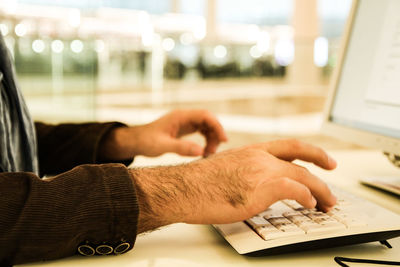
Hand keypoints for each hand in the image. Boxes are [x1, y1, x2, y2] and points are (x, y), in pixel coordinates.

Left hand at [99, 109, 226, 160]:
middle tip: (213, 152)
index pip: (205, 116)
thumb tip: (201, 151)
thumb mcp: (162, 146)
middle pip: (208, 121)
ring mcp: (185, 123)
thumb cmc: (146, 142)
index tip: (224, 140)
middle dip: (215, 135)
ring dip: (211, 139)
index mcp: (180, 116)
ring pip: (206, 127)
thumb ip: (181, 148)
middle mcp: (184, 117)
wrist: (135, 141)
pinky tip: (203, 152)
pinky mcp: (184, 129)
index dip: (217, 126)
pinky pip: (201, 132)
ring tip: (208, 154)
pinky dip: (205, 141)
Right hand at [131, 139, 336, 232]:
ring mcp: (261, 171)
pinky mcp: (261, 188)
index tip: (324, 159)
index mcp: (251, 151)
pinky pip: (296, 190)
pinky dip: (308, 198)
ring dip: (321, 192)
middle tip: (332, 183)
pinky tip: (309, 205)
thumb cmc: (198, 183)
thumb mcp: (226, 169)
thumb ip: (246, 172)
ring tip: (326, 203)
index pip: (290, 145)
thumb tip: (255, 186)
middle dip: (322, 173)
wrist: (183, 188)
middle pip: (302, 160)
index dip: (311, 151)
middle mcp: (259, 157)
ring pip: (304, 176)